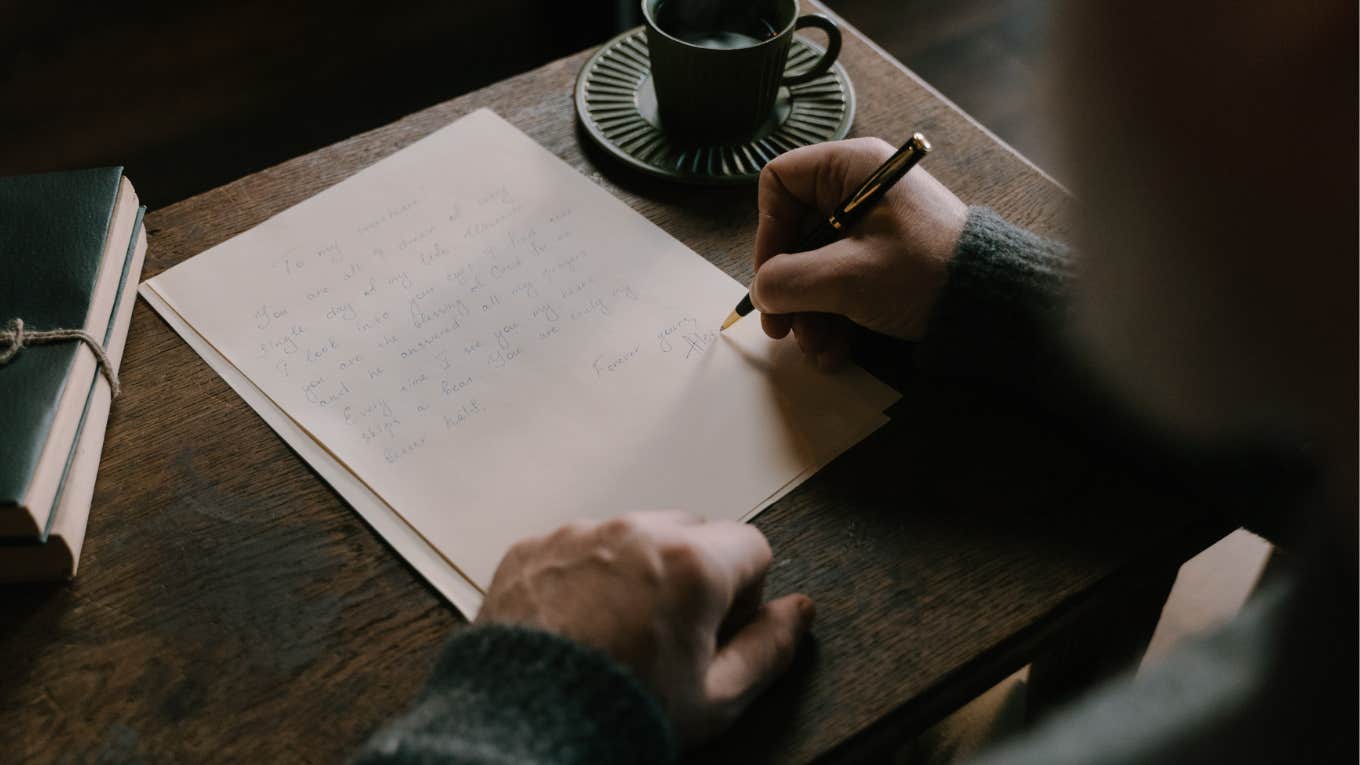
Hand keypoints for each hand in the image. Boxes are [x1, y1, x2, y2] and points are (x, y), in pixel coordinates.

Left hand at [476, 510, 814, 745]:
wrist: (522, 731)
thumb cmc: (619, 715)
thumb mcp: (717, 700)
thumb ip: (770, 648)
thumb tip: (799, 613)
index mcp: (691, 563)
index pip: (752, 545)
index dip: (746, 592)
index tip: (719, 629)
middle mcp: (635, 533)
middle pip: (691, 531)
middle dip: (693, 572)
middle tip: (671, 633)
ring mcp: (578, 535)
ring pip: (633, 535)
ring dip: (638, 569)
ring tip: (618, 633)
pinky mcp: (532, 548)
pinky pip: (578, 546)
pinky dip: (585, 575)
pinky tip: (578, 626)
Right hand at [751, 137, 967, 366]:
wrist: (993, 303)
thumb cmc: (924, 273)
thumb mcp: (846, 278)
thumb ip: (788, 281)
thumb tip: (761, 291)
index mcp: (850, 169)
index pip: (780, 183)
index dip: (767, 232)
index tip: (772, 277)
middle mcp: (858, 189)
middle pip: (794, 233)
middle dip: (788, 289)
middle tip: (783, 330)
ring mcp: (872, 226)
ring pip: (815, 265)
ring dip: (809, 312)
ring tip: (817, 350)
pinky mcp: (884, 258)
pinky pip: (841, 280)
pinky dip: (833, 316)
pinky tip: (835, 352)